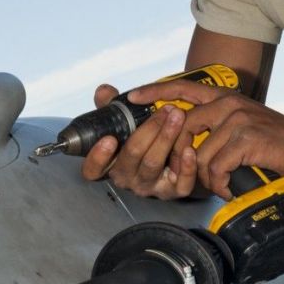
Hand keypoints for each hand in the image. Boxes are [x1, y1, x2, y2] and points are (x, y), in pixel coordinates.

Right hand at [80, 83, 198, 198]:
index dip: (98, 157)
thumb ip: (112, 107)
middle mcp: (128, 179)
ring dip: (167, 137)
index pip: (93, 170)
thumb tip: (104, 90)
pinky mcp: (174, 192)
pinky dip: (186, 167)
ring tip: (178, 116)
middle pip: (133, 155)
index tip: (109, 139)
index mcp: (111, 164)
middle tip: (166, 109)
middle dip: (149, 130)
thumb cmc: (143, 139)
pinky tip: (190, 149)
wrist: (172, 160)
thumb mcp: (125, 122)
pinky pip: (181, 184)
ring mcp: (151, 187)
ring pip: (154, 164)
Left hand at [128, 80, 283, 199]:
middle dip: (180, 156)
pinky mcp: (245, 139)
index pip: (182, 88)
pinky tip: (230, 188)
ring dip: (207, 178)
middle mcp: (227, 104)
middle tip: (192, 173)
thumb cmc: (274, 139)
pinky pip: (216, 168)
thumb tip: (187, 138)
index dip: (154, 91)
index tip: (132, 97)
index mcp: (224, 97)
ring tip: (221, 185)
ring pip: (199, 154)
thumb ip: (217, 122)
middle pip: (183, 128)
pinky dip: (220, 184)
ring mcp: (236, 120)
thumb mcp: (243, 120)